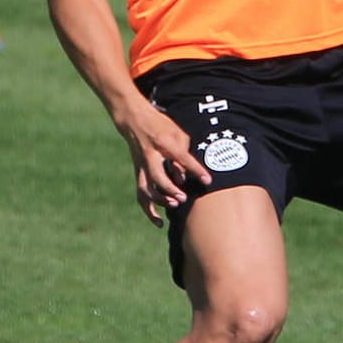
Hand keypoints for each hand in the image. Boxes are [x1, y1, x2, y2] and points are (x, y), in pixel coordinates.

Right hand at [116, 103, 212, 226]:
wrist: (134, 120)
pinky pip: (141, 195)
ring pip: (145, 189)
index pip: (182, 158)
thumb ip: (183, 154)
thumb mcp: (177, 133)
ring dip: (159, 200)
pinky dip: (149, 210)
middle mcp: (150, 156)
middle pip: (157, 176)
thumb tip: (184, 179)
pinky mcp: (138, 173)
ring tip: (174, 206)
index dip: (195, 170)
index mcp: (164, 143)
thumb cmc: (161, 126)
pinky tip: (160, 223)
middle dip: (170, 189)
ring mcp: (141, 166)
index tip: (207, 181)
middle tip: (183, 197)